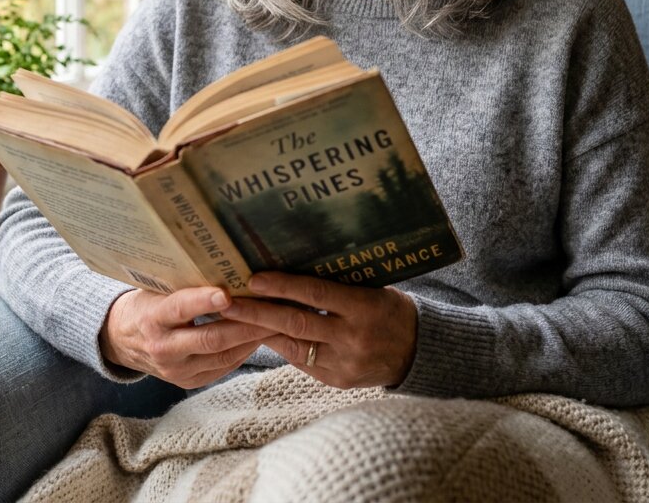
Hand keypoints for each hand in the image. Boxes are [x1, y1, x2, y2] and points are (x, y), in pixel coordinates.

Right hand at [99, 286, 273, 389]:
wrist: (122, 339)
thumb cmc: (147, 303)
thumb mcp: (157, 288)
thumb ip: (185, 283)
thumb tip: (224, 264)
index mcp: (153, 319)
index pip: (181, 309)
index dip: (204, 301)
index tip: (228, 293)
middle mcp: (164, 348)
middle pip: (211, 338)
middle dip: (245, 323)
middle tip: (273, 308)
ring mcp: (176, 370)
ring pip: (223, 355)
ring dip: (251, 338)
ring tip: (276, 321)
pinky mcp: (188, 382)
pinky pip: (223, 367)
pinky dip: (244, 351)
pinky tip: (260, 336)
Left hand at [220, 272, 417, 389]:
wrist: (419, 351)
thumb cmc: (390, 309)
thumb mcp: (371, 289)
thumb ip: (338, 284)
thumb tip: (294, 267)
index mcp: (363, 307)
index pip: (315, 294)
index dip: (282, 286)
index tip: (254, 278)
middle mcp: (352, 337)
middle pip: (297, 323)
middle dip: (258, 312)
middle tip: (228, 302)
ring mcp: (345, 363)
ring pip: (295, 347)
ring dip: (262, 332)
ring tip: (235, 320)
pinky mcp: (339, 382)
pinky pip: (303, 363)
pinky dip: (283, 347)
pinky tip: (263, 336)